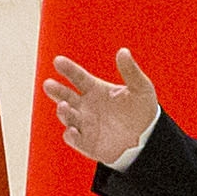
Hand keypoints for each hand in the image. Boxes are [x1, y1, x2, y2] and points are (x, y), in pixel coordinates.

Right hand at [42, 48, 161, 166]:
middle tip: (49, 84)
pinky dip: (71, 135)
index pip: (77, 77)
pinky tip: (71, 130)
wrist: (147, 138)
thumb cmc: (142, 110)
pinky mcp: (87, 143)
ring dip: (63, 111)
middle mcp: (85, 106)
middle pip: (65, 96)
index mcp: (95, 90)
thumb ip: (130, 71)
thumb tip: (123, 51)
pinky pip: (75, 139)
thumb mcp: (141, 88)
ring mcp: (84, 125)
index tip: (58, 61)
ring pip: (67, 117)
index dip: (68, 69)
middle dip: (56, 90)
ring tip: (64, 105)